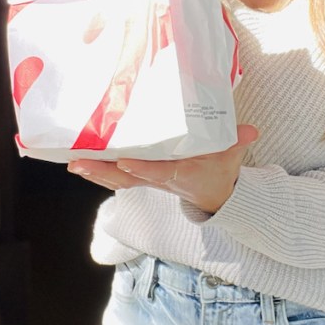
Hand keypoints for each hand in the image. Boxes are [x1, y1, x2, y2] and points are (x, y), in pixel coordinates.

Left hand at [67, 125, 259, 213]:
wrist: (213, 193)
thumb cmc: (219, 167)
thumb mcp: (231, 154)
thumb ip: (238, 141)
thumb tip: (252, 131)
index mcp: (180, 173)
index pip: (159, 172)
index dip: (142, 169)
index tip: (125, 164)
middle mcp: (159, 179)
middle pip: (127, 179)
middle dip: (102, 172)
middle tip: (78, 163)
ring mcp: (147, 180)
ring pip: (116, 180)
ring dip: (94, 172)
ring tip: (72, 162)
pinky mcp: (140, 178)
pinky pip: (115, 177)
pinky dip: (97, 171)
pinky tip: (78, 162)